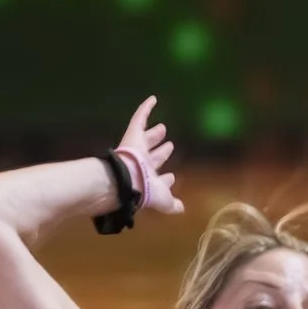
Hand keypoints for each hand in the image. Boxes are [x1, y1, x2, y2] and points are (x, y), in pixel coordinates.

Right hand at [113, 94, 184, 216]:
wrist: (125, 180)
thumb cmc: (144, 191)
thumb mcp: (162, 201)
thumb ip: (171, 204)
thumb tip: (182, 209)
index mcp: (150, 181)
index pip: (159, 180)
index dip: (165, 179)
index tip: (171, 177)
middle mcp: (143, 165)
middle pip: (153, 157)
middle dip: (161, 153)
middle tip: (169, 146)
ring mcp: (136, 149)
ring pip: (147, 139)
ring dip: (154, 134)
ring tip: (163, 128)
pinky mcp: (132, 135)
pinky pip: (139, 118)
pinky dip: (145, 108)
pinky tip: (153, 99)